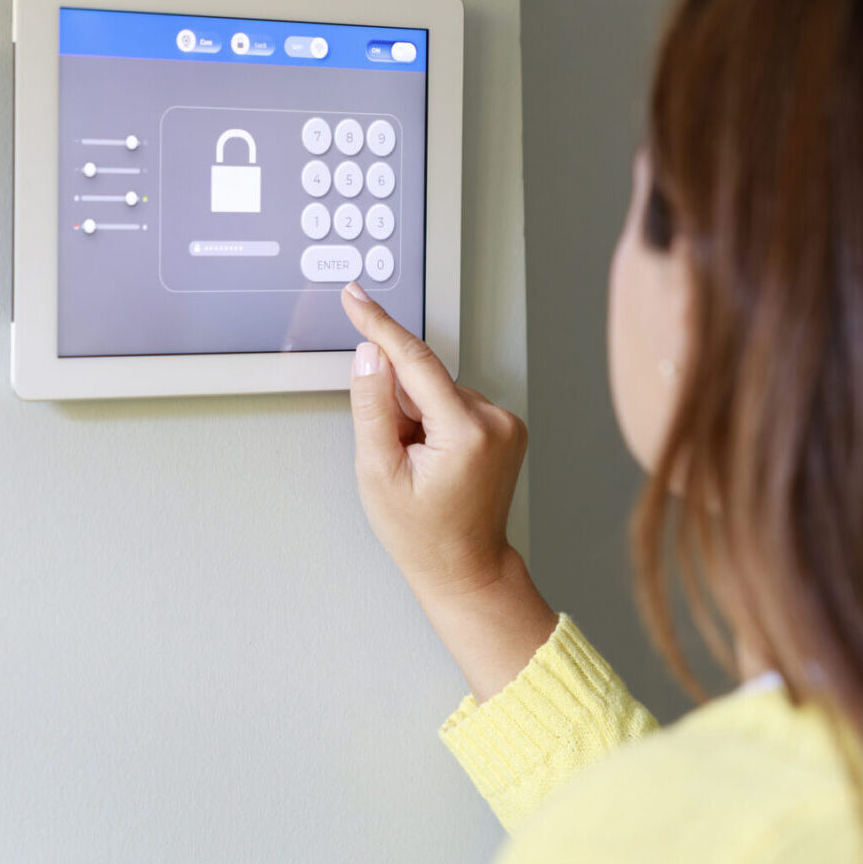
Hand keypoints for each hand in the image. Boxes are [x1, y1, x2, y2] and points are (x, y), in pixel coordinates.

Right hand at [340, 282, 555, 700]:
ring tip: (419, 465)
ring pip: (438, 392)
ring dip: (417, 417)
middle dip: (399, 406)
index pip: (416, 360)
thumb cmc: (423, 533)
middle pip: (424, 381)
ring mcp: (506, 423)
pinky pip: (454, 404)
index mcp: (466, 432)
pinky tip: (434, 458)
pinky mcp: (505, 426)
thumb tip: (372, 355)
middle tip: (397, 456)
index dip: (380, 326)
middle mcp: (496, 421)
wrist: (465, 566)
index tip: (356, 297)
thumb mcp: (378, 473)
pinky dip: (435, 422)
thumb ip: (372, 407)